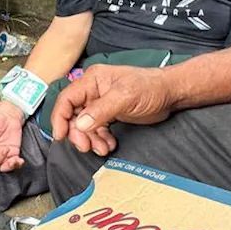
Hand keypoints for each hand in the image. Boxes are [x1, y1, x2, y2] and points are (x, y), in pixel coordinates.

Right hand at [51, 65, 174, 154]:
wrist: (170, 93)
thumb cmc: (150, 88)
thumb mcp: (125, 97)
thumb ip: (101, 110)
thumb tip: (80, 124)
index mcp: (92, 80)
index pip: (67, 99)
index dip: (60, 118)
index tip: (61, 136)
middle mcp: (93, 91)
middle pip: (73, 115)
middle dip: (78, 133)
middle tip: (87, 147)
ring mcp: (100, 102)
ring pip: (84, 125)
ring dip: (90, 139)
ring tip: (102, 148)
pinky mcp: (109, 113)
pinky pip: (96, 129)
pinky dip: (100, 139)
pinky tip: (109, 144)